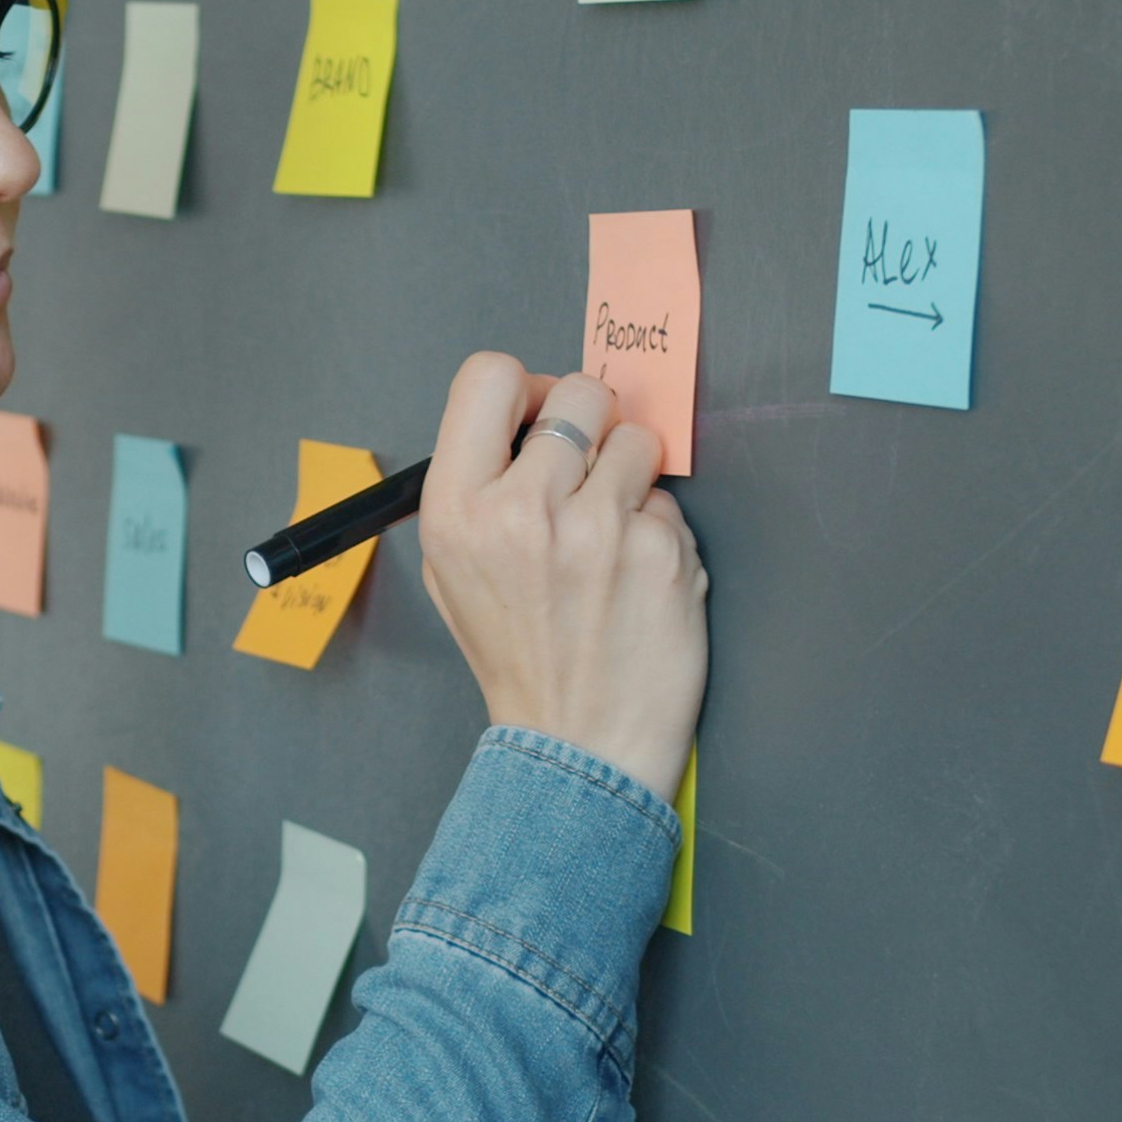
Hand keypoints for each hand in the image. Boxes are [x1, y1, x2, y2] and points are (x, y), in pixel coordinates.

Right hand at [413, 353, 709, 801]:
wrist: (577, 745)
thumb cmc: (519, 658)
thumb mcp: (453, 572)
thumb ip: (478, 487)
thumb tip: (530, 418)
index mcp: (457, 508)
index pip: (488, 376)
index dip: (524, 389)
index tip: (540, 420)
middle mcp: (521, 509)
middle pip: (577, 392)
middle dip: (590, 424)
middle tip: (588, 472)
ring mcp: (597, 528)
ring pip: (637, 438)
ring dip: (632, 475)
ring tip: (612, 531)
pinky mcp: (659, 551)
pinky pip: (669, 500)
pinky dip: (659, 530)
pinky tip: (637, 575)